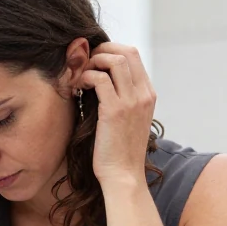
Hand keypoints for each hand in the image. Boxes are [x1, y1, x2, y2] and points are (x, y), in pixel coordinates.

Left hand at [79, 42, 156, 185]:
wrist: (123, 175)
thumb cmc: (120, 151)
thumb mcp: (128, 120)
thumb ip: (122, 98)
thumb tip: (100, 79)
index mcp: (148, 95)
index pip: (134, 55)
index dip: (111, 50)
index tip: (94, 59)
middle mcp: (143, 95)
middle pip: (126, 51)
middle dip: (102, 50)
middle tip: (85, 61)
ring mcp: (131, 102)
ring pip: (115, 61)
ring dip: (93, 62)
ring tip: (81, 75)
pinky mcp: (115, 111)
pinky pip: (100, 79)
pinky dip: (86, 77)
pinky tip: (78, 87)